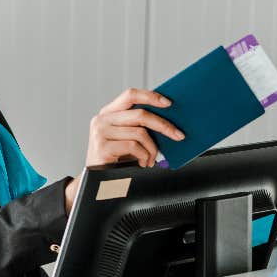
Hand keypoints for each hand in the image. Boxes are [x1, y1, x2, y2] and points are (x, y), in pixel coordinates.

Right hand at [63, 89, 184, 213]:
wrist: (98, 181)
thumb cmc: (116, 158)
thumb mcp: (126, 137)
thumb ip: (138, 125)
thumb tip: (167, 120)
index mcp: (108, 112)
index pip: (130, 95)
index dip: (151, 96)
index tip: (169, 103)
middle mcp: (102, 119)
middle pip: (140, 114)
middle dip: (163, 125)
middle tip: (178, 135)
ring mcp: (100, 132)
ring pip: (140, 133)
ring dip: (152, 148)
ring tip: (152, 158)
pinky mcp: (102, 147)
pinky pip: (134, 146)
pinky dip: (144, 156)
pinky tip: (143, 163)